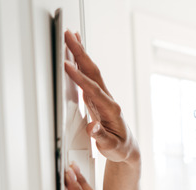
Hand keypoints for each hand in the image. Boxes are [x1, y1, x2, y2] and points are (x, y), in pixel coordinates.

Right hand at [63, 30, 139, 163]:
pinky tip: (75, 55)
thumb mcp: (111, 147)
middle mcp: (108, 100)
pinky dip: (81, 64)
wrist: (127, 148)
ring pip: (91, 72)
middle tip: (69, 35)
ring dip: (81, 54)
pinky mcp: (97, 98)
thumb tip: (92, 128)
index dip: (80, 78)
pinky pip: (88, 77)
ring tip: (71, 36)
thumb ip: (101, 137)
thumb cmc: (119, 148)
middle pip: (93, 73)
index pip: (93, 90)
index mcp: (112, 110)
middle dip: (81, 53)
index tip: (68, 65)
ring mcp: (103, 98)